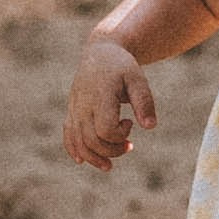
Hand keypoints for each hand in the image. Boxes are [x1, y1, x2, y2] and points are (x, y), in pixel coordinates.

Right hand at [63, 39, 156, 172]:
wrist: (100, 53)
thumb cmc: (122, 67)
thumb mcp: (137, 79)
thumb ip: (144, 101)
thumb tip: (150, 127)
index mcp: (100, 97)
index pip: (105, 130)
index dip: (120, 135)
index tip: (129, 123)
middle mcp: (83, 105)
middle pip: (92, 141)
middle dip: (112, 150)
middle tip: (129, 146)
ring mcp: (75, 109)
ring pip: (78, 143)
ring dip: (94, 158)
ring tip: (109, 165)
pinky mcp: (71, 112)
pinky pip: (68, 135)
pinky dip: (73, 149)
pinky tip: (81, 161)